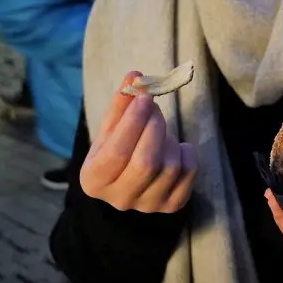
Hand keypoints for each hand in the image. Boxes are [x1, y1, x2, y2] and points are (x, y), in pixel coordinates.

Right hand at [80, 71, 197, 212]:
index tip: (144, 98)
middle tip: (154, 109)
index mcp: (93, 180)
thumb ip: (121, 102)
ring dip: (169, 139)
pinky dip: (186, 153)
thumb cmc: (118, 147)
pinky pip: (188, 172)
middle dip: (154, 129)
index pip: (116, 153)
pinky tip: (175, 148)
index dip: (133, 122)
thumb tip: (135, 76)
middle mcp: (118, 199)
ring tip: (160, 132)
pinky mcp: (171, 205)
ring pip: (169, 167)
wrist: (130, 180)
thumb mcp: (111, 127)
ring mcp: (147, 206)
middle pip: (145, 163)